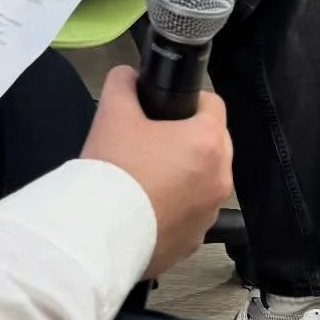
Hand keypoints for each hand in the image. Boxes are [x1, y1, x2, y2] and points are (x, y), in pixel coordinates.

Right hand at [80, 65, 232, 278]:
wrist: (100, 234)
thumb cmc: (115, 170)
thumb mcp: (113, 113)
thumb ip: (124, 83)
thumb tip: (128, 77)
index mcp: (207, 143)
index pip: (213, 104)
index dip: (190, 99)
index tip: (167, 107)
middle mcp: (219, 179)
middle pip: (214, 144)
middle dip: (190, 138)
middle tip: (154, 140)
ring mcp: (209, 214)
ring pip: (204, 181)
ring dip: (186, 174)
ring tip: (148, 175)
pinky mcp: (194, 241)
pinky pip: (191, 213)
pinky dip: (176, 207)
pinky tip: (147, 206)